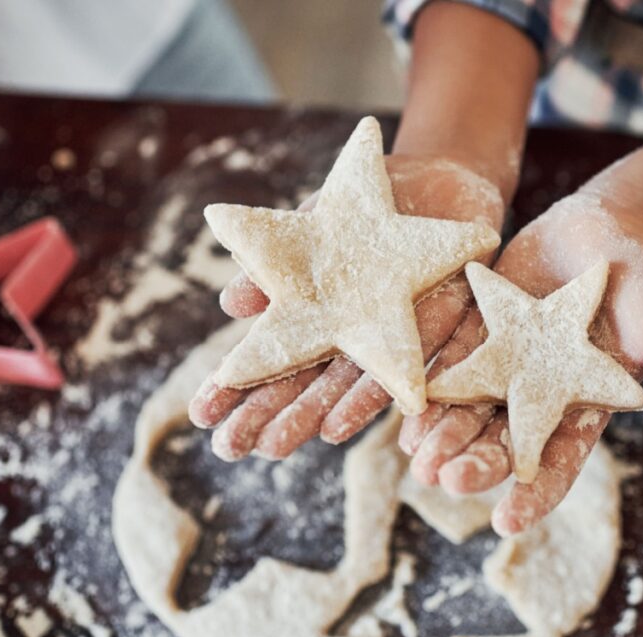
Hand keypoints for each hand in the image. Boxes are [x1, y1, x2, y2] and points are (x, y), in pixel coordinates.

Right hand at [189, 154, 504, 460]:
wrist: (443, 184)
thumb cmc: (370, 206)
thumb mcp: (316, 224)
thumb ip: (281, 263)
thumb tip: (230, 305)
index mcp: (320, 313)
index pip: (274, 356)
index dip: (236, 384)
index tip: (199, 414)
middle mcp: (353, 336)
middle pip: (308, 385)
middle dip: (268, 415)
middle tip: (227, 447)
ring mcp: (394, 338)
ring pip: (353, 387)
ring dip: (313, 416)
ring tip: (274, 445)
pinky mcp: (442, 332)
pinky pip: (410, 370)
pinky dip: (377, 396)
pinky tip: (346, 423)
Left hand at [401, 184, 642, 534]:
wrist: (613, 224)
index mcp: (581, 408)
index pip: (555, 463)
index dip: (533, 494)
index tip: (506, 522)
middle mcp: (537, 394)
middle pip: (502, 439)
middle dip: (475, 462)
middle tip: (445, 481)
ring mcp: (506, 362)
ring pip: (468, 406)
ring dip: (442, 433)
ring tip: (418, 458)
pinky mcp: (480, 327)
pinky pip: (449, 359)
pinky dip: (430, 382)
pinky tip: (406, 404)